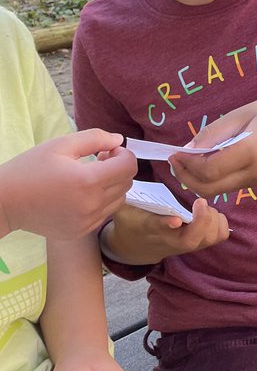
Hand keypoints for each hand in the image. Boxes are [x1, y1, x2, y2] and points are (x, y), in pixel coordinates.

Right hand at [0, 130, 135, 239]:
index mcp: (88, 181)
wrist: (5, 203)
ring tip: (92, 177)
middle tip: (100, 161)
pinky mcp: (81, 232)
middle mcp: (92, 204)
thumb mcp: (60, 145)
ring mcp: (87, 222)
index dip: (124, 154)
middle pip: (127, 183)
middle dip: (119, 168)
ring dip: (113, 186)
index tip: (109, 151)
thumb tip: (119, 140)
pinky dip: (102, 202)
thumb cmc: (30, 170)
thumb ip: (95, 138)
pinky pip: (105, 214)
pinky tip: (83, 194)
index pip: (129, 166)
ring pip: (119, 200)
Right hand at [102, 200, 228, 264]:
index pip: (158, 228)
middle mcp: (171, 239)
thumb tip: (117, 170)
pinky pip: (218, 237)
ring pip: (208, 239)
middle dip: (201, 221)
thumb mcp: (123, 207)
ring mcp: (187, 244)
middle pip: (191, 239)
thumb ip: (123, 192)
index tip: (176, 219)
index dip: (166, 224)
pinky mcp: (199, 243)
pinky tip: (211, 213)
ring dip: (212, 220)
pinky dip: (221, 224)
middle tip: (200, 201)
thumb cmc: (131, 220)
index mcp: (150, 228)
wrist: (136, 246)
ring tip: (204, 207)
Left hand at [171, 95, 256, 197]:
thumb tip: (187, 150)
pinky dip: (211, 179)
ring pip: (216, 191)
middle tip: (175, 160)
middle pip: (209, 189)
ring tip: (187, 162)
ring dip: (197, 181)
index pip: (208, 170)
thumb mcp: (241, 113)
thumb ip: (213, 133)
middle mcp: (254, 171)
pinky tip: (206, 162)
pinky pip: (227, 186)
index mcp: (251, 151)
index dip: (187, 164)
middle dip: (186, 178)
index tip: (175, 152)